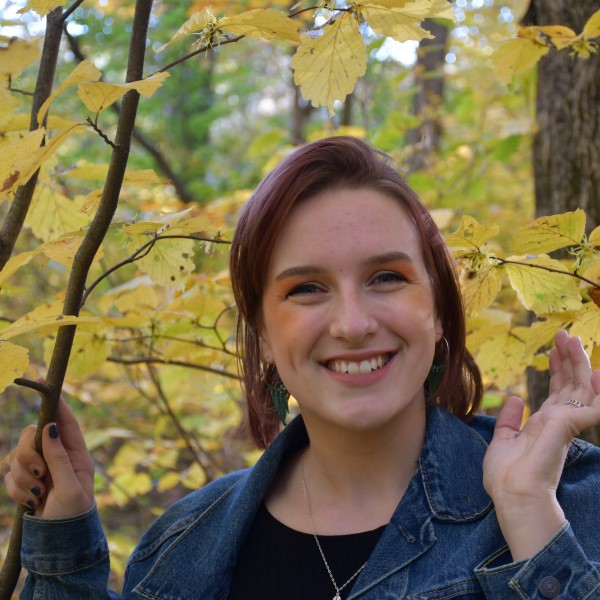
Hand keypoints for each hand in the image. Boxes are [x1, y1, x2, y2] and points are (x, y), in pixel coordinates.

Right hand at [4, 394, 94, 518]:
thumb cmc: (73, 516)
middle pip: (31, 435)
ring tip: (39, 494)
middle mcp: (57, 456)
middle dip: (29, 452)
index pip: (64, 420)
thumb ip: (59, 458)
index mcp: (76, 453)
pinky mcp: (26, 482)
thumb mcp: (71, 487)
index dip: (54, 401)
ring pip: (16, 455)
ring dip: (24, 477)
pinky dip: (17, 490)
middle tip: (40, 472)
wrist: (61, 545)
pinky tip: (32, 503)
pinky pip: (9, 476)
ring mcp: (40, 469)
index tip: (43, 382)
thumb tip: (50, 426)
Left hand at [483, 330, 599, 560]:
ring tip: (574, 341)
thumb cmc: (506, 475)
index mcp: (545, 423)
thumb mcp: (503, 439)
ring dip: (580, 364)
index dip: (558, 367)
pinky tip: (598, 375)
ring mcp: (566, 424)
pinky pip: (593, 407)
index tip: (554, 347)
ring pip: (580, 388)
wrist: (512, 495)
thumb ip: (510, 419)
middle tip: (565, 335)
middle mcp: (559, 421)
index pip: (558, 390)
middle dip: (570, 358)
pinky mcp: (569, 428)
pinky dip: (598, 392)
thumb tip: (514, 399)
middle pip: (571, 384)